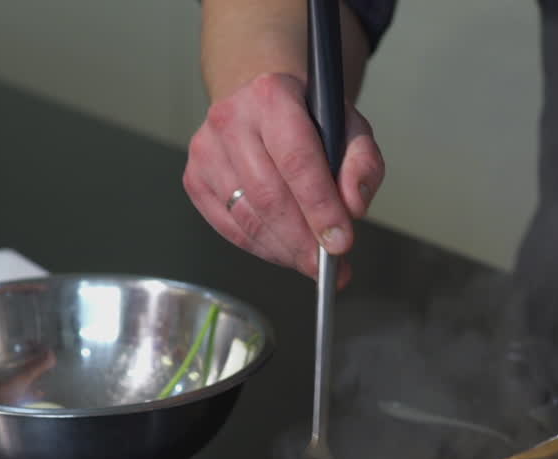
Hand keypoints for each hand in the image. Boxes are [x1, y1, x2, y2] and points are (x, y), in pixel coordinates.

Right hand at [183, 72, 383, 283]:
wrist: (262, 105)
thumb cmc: (309, 117)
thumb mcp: (350, 126)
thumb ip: (362, 163)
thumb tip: (353, 206)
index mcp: (272, 95)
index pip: (297, 160)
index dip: (320, 207)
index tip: (340, 242)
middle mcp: (231, 118)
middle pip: (268, 195)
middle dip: (303, 239)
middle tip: (328, 264)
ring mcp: (207, 150)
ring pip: (247, 218)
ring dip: (284, 250)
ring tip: (312, 261)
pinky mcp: (194, 178)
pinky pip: (231, 228)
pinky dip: (263, 248)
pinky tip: (286, 251)